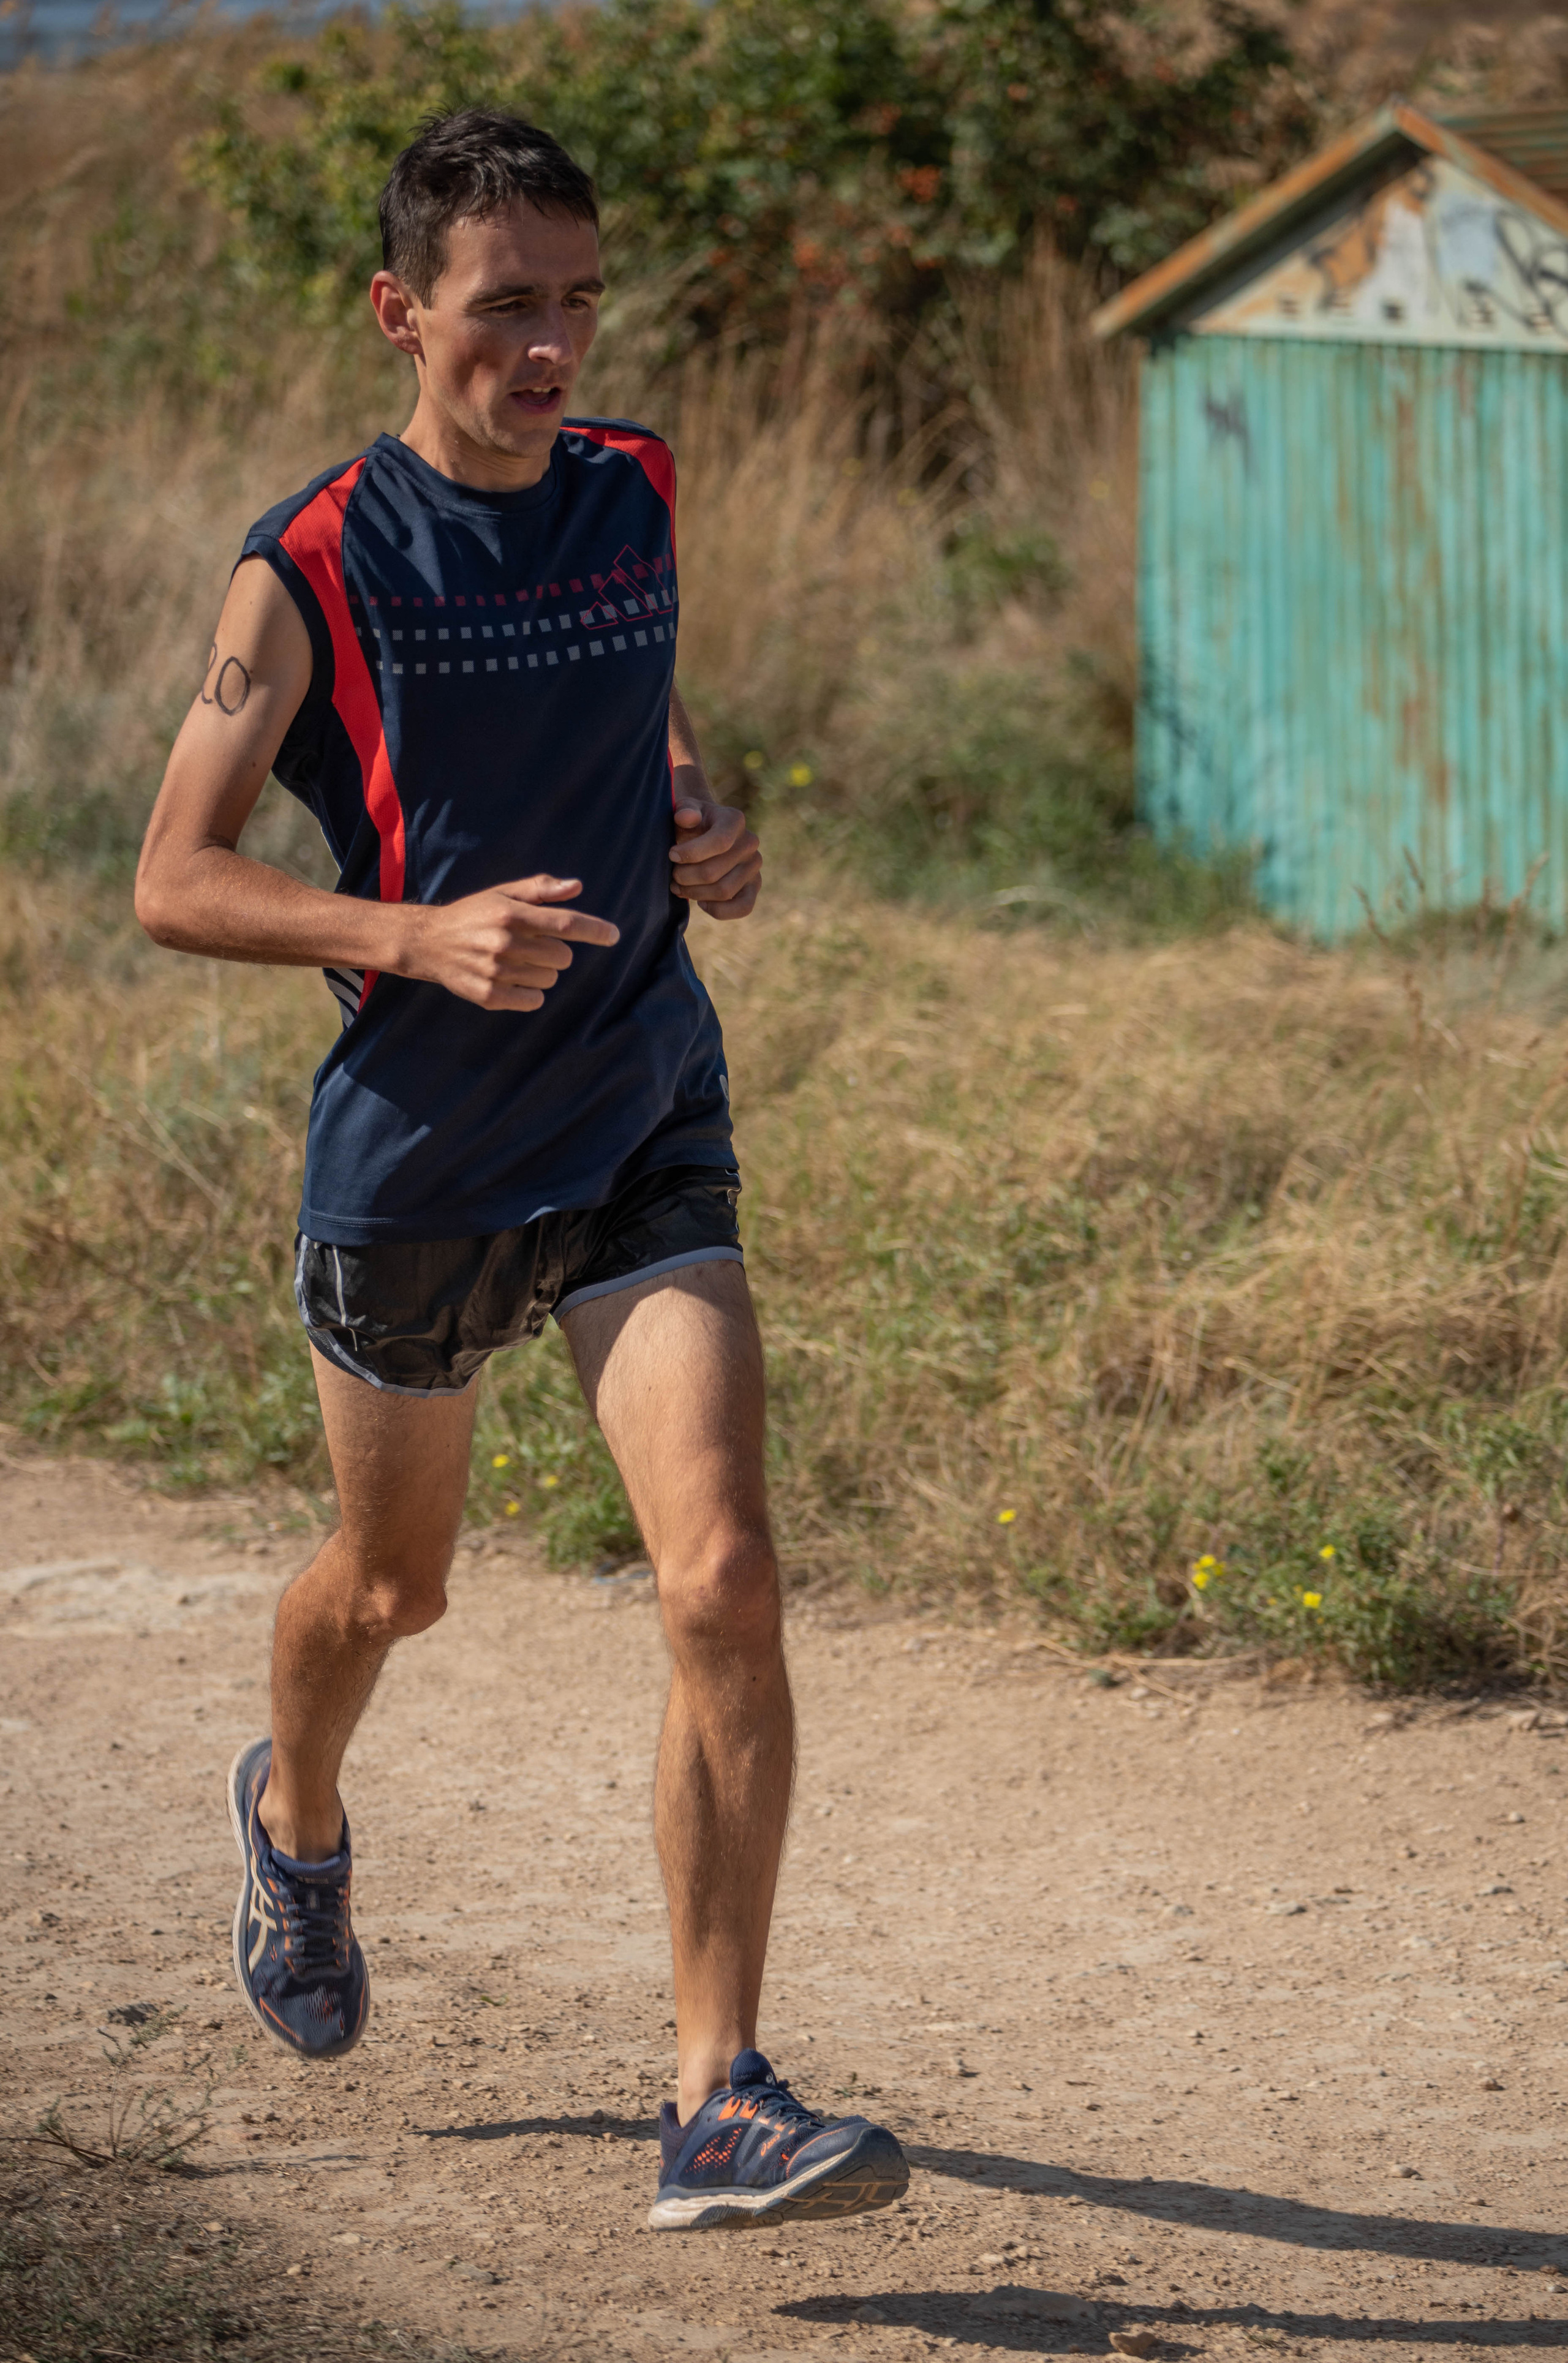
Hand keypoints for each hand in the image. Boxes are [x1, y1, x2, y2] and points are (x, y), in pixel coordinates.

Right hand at [405, 875, 618, 1010]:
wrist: (427, 942)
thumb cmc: (473, 915)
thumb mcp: (503, 895)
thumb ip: (540, 889)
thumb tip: (576, 887)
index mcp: (510, 914)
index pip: (565, 923)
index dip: (594, 930)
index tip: (614, 935)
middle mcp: (503, 942)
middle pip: (562, 957)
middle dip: (556, 952)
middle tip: (533, 946)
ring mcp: (495, 972)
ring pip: (549, 979)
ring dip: (541, 972)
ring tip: (516, 961)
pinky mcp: (488, 996)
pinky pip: (533, 1000)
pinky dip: (530, 993)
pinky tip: (512, 980)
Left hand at [670, 794, 761, 919]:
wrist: (704, 835)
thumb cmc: (690, 824)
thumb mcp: (683, 811)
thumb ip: (684, 810)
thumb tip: (686, 817)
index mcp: (734, 820)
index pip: (719, 841)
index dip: (691, 853)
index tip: (672, 855)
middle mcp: (750, 843)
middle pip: (714, 872)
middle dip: (686, 877)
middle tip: (672, 875)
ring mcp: (754, 866)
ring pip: (723, 891)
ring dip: (695, 893)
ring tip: (679, 887)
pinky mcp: (754, 887)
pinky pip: (743, 907)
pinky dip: (719, 910)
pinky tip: (702, 902)